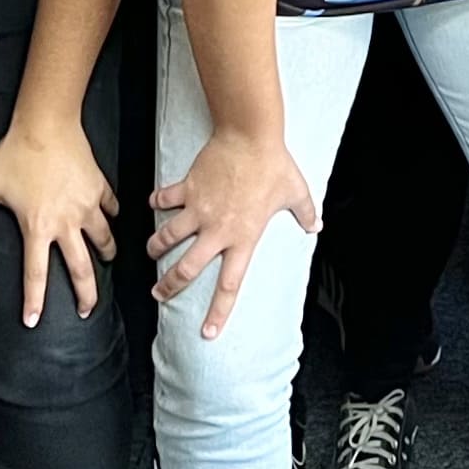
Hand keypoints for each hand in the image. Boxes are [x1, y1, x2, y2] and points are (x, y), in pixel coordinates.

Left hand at [0, 116, 117, 327]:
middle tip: (87, 310)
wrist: (46, 124)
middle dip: (87, 296)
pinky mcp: (99, 187)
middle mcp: (66, 223)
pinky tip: (110, 217)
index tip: (34, 321)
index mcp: (38, 228)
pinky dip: (112, 215)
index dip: (34, 302)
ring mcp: (87, 205)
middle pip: (82, 269)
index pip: (35, 275)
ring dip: (106, 254)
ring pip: (104, 239)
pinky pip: (111, 207)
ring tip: (106, 261)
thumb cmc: (16, 153)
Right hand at [147, 128, 317, 339]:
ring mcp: (198, 209)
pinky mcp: (186, 188)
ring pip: (168, 237)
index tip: (207, 333)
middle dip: (169, 286)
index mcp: (243, 238)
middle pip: (187, 268)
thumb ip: (305, 212)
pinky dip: (158, 202)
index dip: (218, 312)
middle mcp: (217, 230)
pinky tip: (154, 204)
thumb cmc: (273, 164)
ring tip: (152, 252)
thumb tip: (316, 225)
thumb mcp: (295, 191)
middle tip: (158, 294)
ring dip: (157, 247)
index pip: (229, 285)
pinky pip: (165, 199)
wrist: (249, 135)